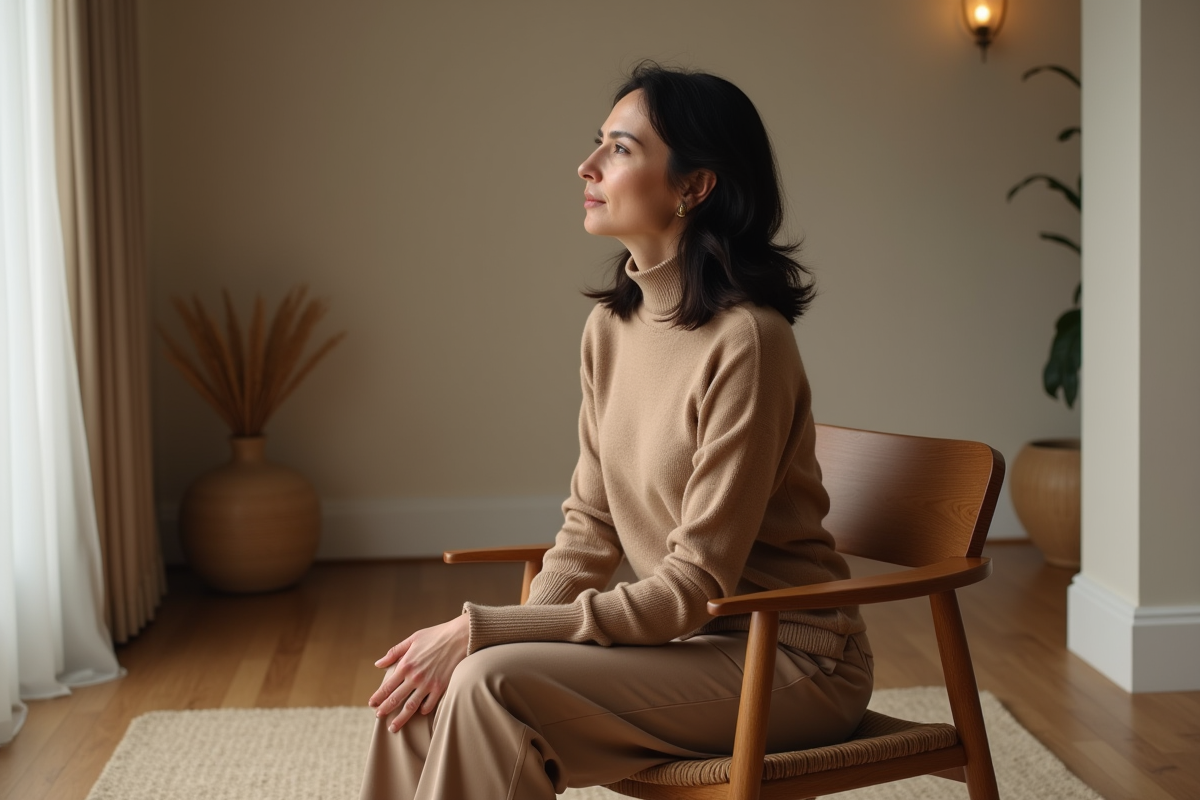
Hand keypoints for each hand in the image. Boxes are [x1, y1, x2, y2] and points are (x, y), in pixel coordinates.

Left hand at [368, 614, 469, 731]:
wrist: (460, 636)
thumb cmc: (436, 635)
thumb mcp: (412, 639)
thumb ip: (394, 652)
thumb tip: (378, 664)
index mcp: (406, 664)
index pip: (387, 686)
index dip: (378, 696)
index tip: (372, 704)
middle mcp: (415, 677)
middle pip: (396, 699)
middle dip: (385, 710)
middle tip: (378, 717)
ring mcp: (428, 684)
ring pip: (410, 707)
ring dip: (400, 718)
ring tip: (393, 727)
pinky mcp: (441, 687)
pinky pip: (429, 704)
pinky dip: (423, 710)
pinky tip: (419, 712)